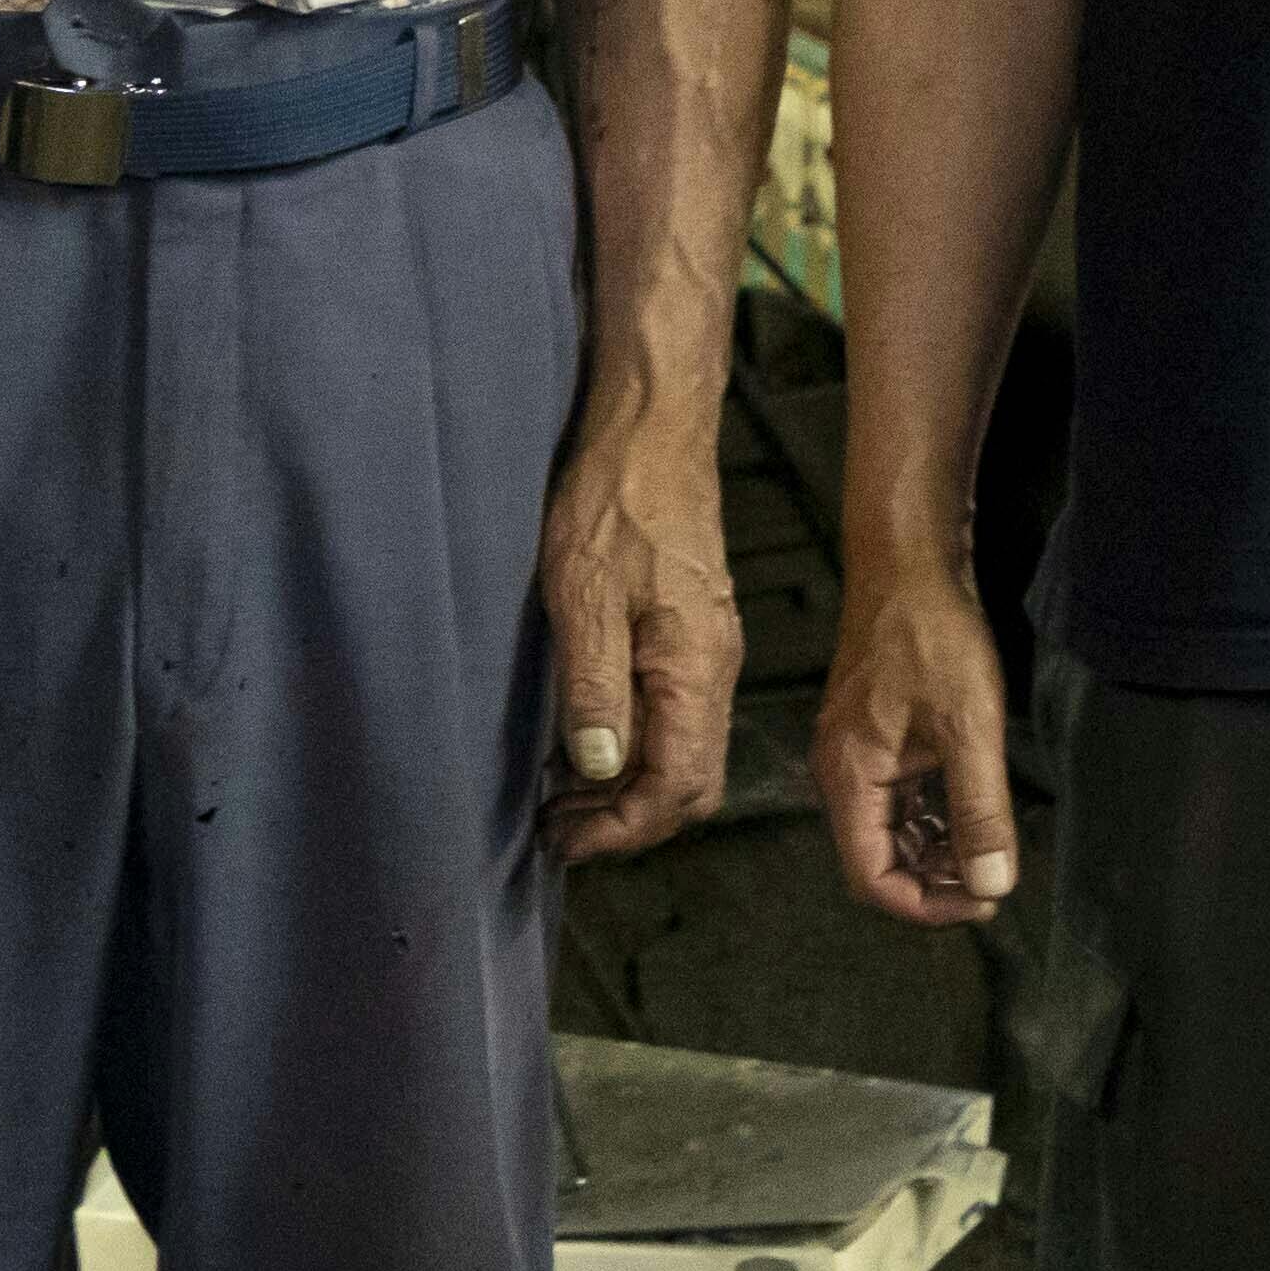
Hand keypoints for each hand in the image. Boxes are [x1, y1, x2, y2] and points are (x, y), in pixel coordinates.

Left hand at [537, 412, 740, 863]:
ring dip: (625, 789)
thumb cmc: (615, 499)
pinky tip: (585, 740)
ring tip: (559, 797)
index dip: (622, 830)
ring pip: (683, 754)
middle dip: (625, 822)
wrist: (652, 430)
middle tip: (556, 828)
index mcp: (695, 671)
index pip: (676, 789)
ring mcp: (707, 653)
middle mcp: (713, 672)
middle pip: (689, 786)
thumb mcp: (584, 592)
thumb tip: (601, 769)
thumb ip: (595, 685)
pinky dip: (632, 747)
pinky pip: (674, 717)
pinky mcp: (691, 634)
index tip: (564, 840)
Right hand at [811, 550, 1018, 926]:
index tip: (983, 899)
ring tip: (990, 843)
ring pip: (890, 831)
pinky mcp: (874, 738)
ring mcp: (856, 754)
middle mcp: (842, 772)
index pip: (872, 878)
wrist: (908, 563)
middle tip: (994, 875)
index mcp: (849, 776)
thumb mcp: (970, 728)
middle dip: (935, 879)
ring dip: (938, 849)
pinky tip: (972, 806)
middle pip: (878, 861)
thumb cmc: (930, 634)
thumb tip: (992, 883)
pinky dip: (933, 814)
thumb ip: (979, 812)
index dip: (927, 904)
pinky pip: (897, 799)